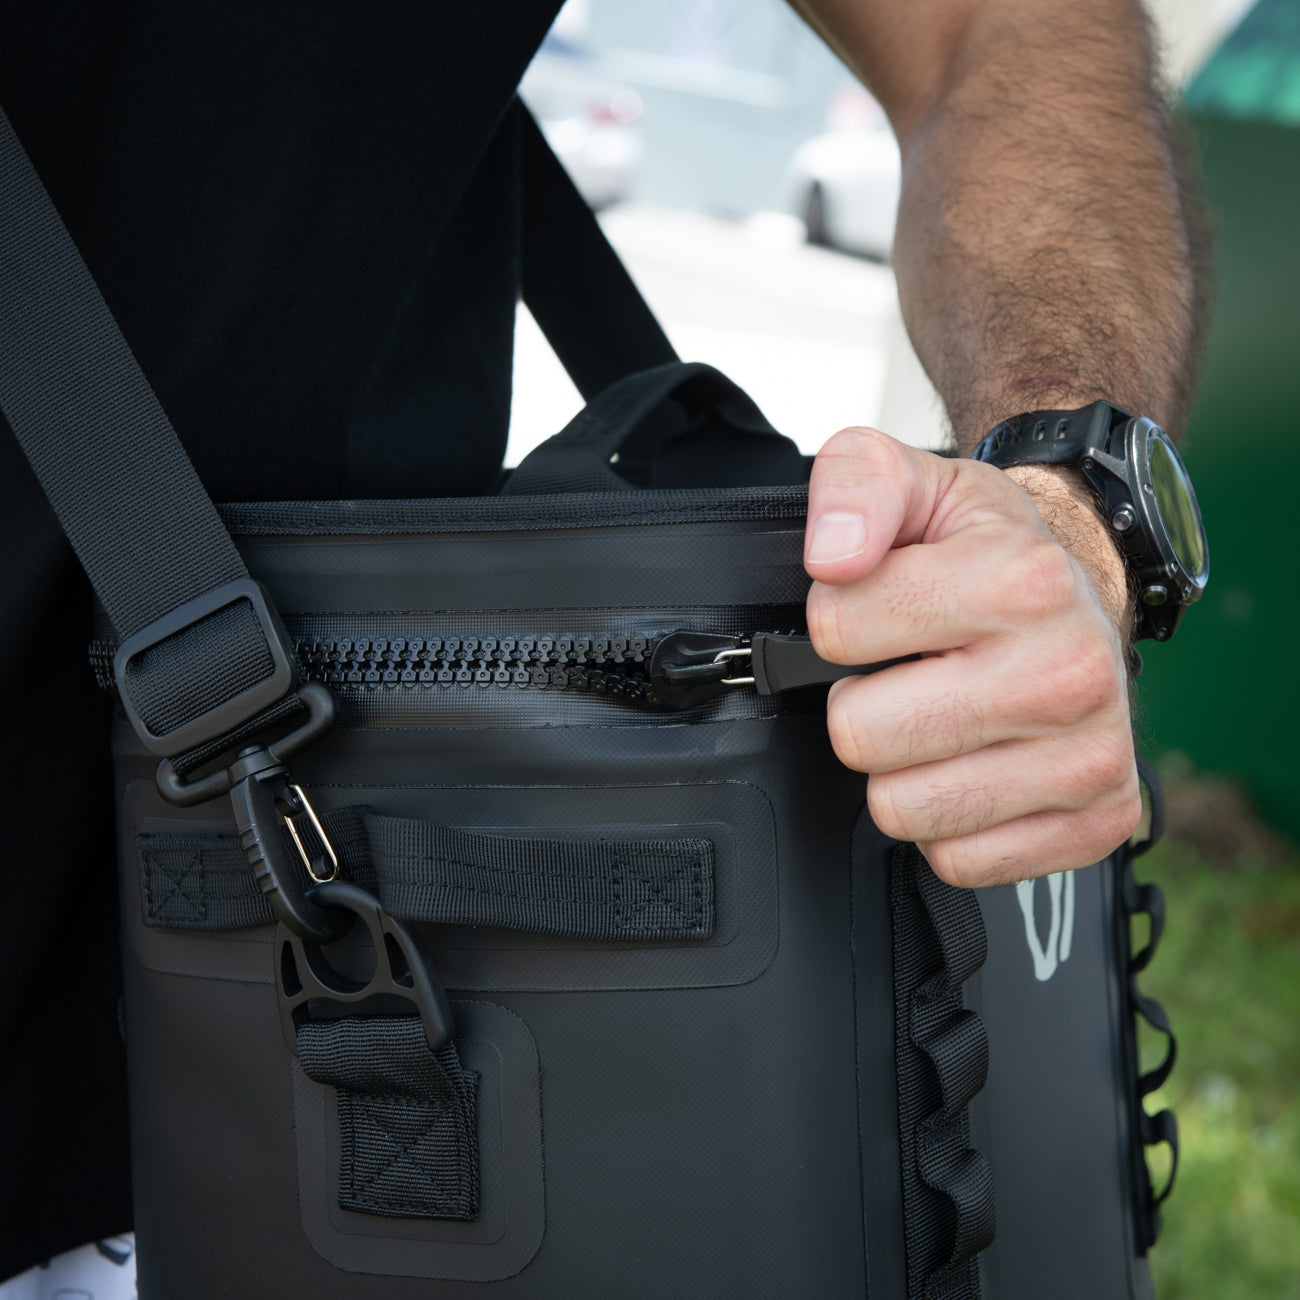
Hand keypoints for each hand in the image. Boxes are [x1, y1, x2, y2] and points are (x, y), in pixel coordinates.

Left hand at [804, 425, 1141, 886]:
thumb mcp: (919, 485)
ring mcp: (1090, 757)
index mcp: (1021, 580)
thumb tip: (831, 558)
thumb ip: (855, 489)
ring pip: (902, 808)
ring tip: (942, 717)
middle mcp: (1069, 672)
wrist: (1084, 601)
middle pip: (860, 735)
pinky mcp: (1098, 824)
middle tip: (912, 672)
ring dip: (903, 768)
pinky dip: (950, 822)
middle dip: (864, 703)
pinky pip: (956, 860)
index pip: (836, 630)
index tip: (884, 609)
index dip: (840, 620)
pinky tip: (976, 764)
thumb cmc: (990, 552)